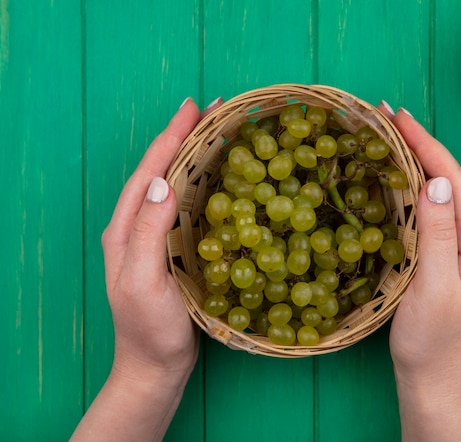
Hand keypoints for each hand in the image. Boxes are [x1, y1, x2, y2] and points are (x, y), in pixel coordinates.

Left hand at [72, 97, 222, 440]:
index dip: (169, 138)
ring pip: (173, 185)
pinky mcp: (174, 250)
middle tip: (211, 110)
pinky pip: (187, 206)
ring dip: (192, 155)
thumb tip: (163, 182)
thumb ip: (147, 232)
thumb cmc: (148, 329)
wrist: (156, 367)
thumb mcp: (143, 281)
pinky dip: (202, 183)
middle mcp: (138, 227)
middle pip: (159, 171)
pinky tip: (219, 177)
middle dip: (182, 138)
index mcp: (125, 230)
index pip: (148, 173)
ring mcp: (156, 239)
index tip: (192, 108)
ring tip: (216, 132)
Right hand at [379, 104, 460, 440]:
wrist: (429, 379)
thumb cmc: (433, 339)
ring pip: (429, 193)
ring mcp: (446, 247)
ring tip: (381, 138)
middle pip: (442, 178)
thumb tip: (436, 180)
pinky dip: (400, 190)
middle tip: (383, 117)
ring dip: (408, 162)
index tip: (397, 116)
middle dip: (416, 144)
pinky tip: (383, 182)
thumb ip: (438, 234)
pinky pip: (417, 212)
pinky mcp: (429, 257)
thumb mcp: (435, 286)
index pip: (451, 178)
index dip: (426, 143)